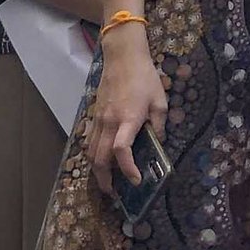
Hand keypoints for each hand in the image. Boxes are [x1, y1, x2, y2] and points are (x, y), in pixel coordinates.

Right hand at [88, 40, 169, 198]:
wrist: (122, 57)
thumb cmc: (144, 77)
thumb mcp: (160, 100)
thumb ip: (159, 124)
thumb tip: (158, 142)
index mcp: (128, 119)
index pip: (122, 150)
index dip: (128, 169)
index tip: (135, 180)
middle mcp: (110, 122)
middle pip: (100, 158)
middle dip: (105, 179)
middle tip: (113, 192)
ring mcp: (99, 119)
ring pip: (91, 151)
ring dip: (97, 169)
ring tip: (106, 180)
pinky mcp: (94, 115)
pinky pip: (89, 140)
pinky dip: (93, 154)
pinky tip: (101, 159)